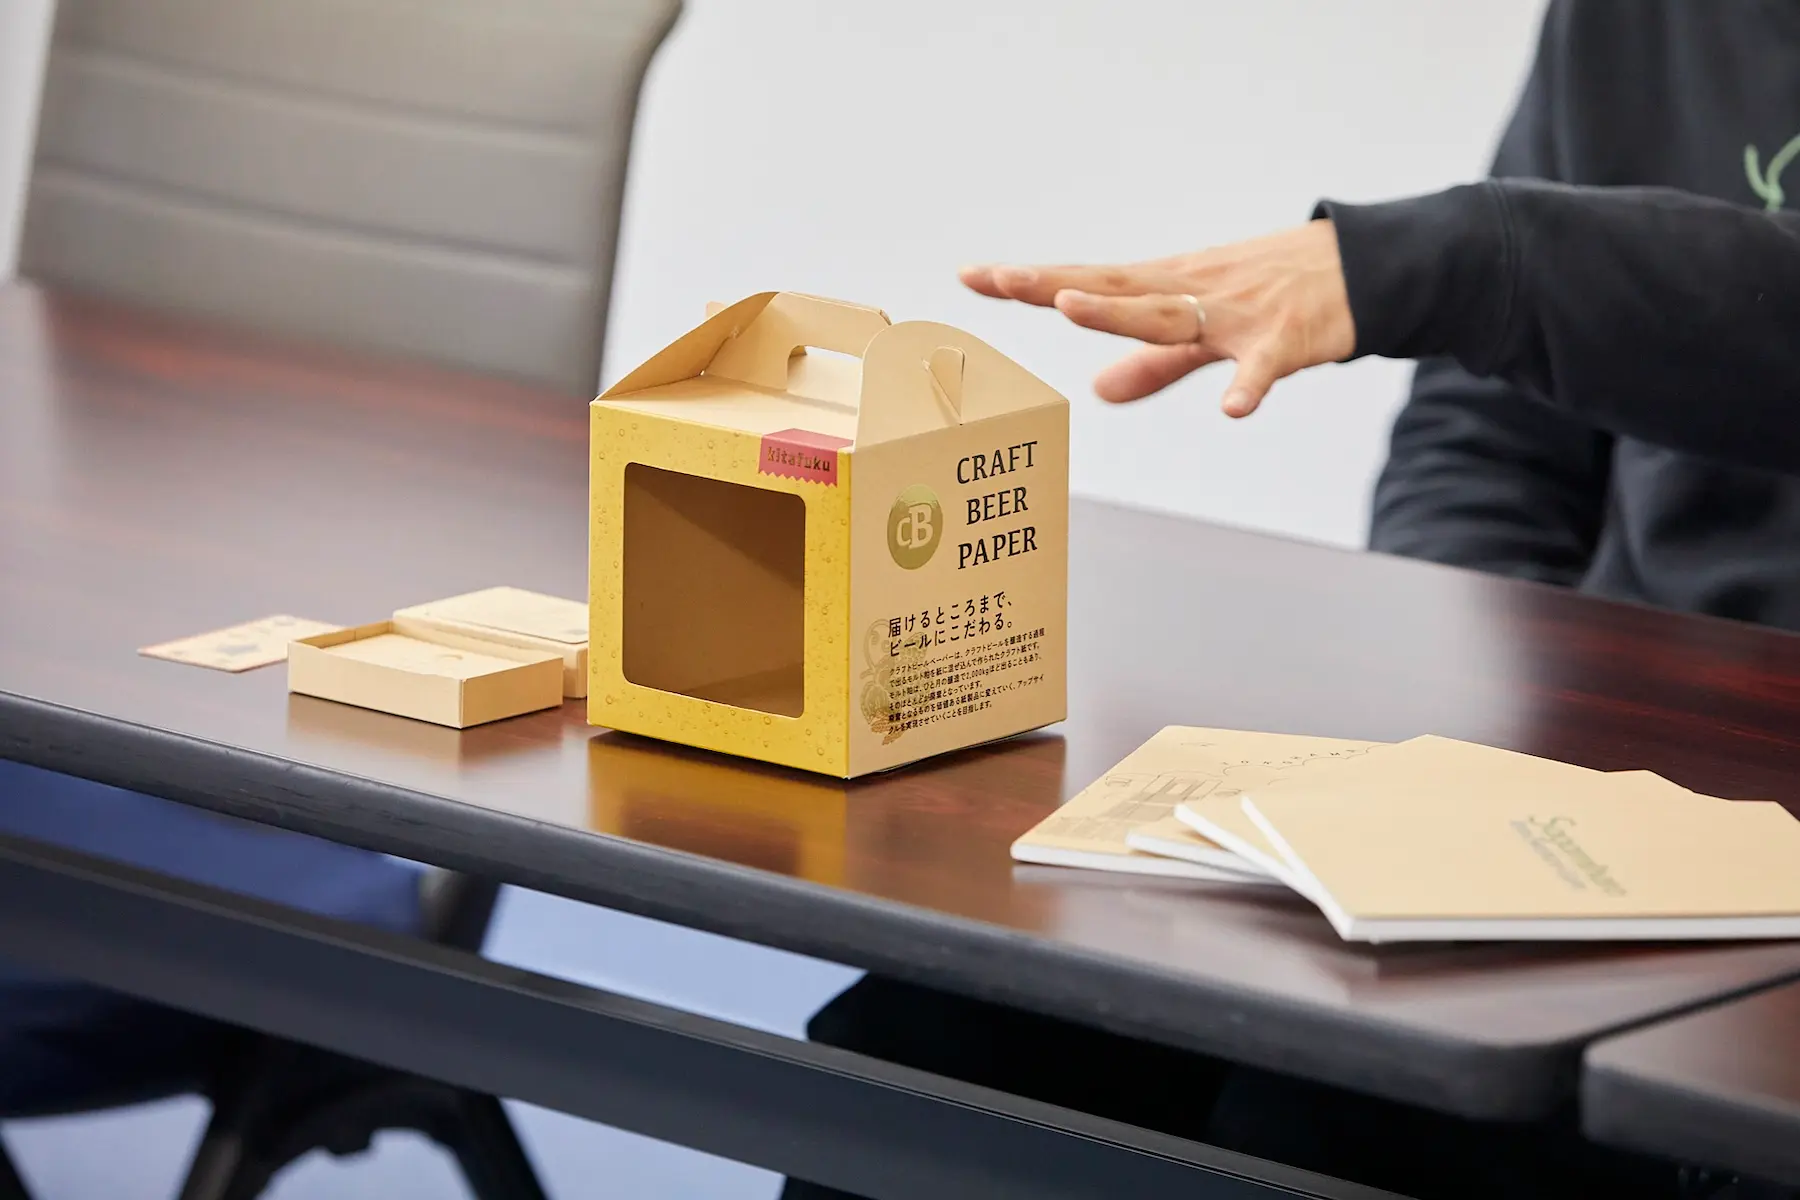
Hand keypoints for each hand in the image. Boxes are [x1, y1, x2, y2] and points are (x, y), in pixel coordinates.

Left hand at [958, 219, 1353, 417]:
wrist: (1364, 266)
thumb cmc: (1276, 295)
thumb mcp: (1206, 333)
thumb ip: (1152, 364)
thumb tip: (1098, 391)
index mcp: (1167, 289)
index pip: (1088, 282)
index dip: (1032, 281)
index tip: (974, 274)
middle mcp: (1192, 291)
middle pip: (1114, 289)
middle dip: (1054, 284)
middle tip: (999, 278)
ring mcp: (1238, 312)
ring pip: (1171, 313)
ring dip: (1122, 312)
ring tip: (1071, 308)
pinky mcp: (1286, 338)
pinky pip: (1264, 366)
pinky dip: (1249, 384)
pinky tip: (1233, 409)